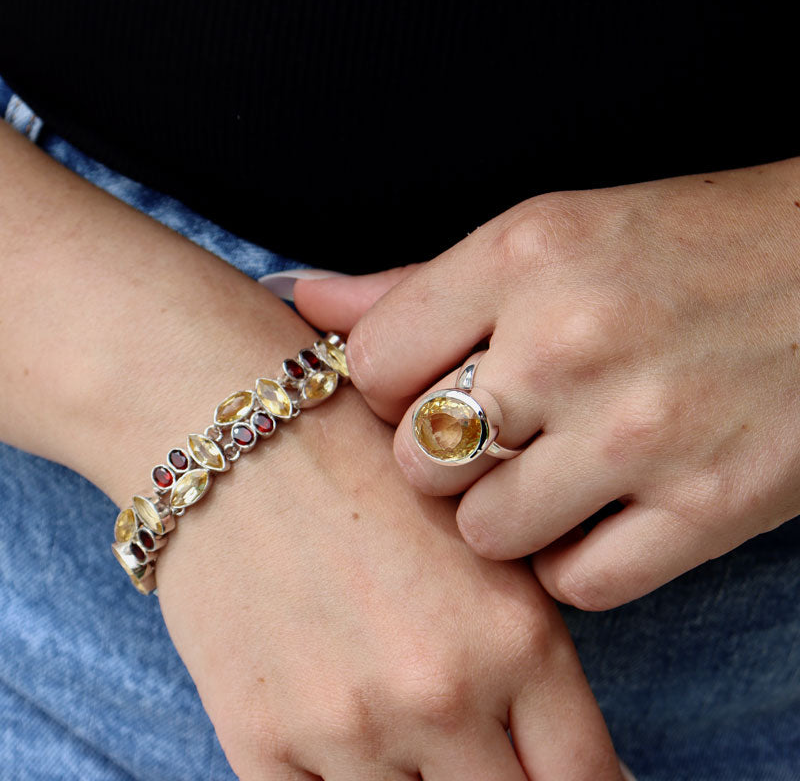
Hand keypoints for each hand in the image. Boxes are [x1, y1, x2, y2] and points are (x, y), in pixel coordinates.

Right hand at [156, 385, 621, 779]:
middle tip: (482, 751)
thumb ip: (533, 653)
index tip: (556, 772)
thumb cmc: (367, 474)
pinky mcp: (258, 741)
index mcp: (516, 637)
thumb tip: (576, 762)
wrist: (240, 439)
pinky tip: (350, 747)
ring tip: (412, 738)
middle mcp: (440, 694)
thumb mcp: (480, 544)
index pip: (586, 779)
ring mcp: (346, 728)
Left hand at [295, 157, 799, 609]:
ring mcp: (640, 432)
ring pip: (486, 535)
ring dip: (503, 519)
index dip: (389, 392)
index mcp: (522, 256)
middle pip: (417, 462)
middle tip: (491, 436)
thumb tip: (303, 301)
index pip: (373, 365)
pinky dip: (574, 561)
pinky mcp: (708, 507)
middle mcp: (572, 341)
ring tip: (548, 475)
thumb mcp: (544, 236)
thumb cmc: (675, 249)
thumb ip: (415, 282)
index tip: (425, 390)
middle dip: (439, 461)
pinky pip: (577, 584)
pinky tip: (600, 513)